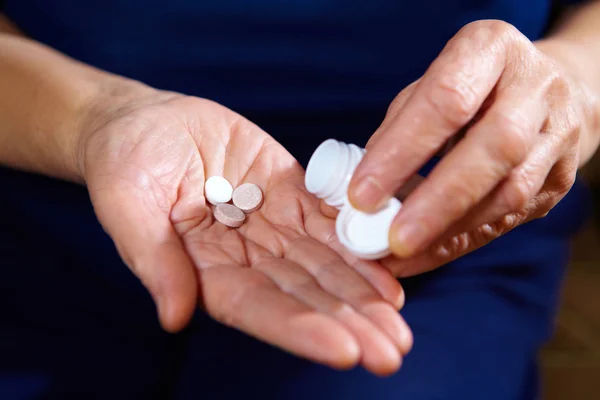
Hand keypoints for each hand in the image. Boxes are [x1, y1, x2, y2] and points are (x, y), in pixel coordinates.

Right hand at [80, 91, 411, 374]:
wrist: (148, 123)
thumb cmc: (125, 164)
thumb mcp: (127, 205)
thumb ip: (154, 259)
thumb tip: (174, 317)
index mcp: (206, 270)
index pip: (257, 307)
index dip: (299, 328)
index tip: (343, 350)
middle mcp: (247, 257)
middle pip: (303, 295)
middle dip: (349, 322)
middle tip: (392, 350)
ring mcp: (273, 226)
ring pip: (324, 264)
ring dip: (364, 292)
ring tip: (400, 320)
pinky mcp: (292, 192)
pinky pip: (330, 219)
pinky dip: (359, 240)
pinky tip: (390, 264)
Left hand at [346, 20, 597, 275]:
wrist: (548, 90)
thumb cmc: (470, 86)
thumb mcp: (432, 84)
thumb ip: (400, 127)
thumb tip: (360, 186)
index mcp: (490, 50)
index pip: (446, 100)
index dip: (402, 151)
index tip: (361, 196)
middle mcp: (534, 88)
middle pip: (494, 147)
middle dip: (437, 201)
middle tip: (392, 239)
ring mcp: (558, 133)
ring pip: (509, 191)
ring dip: (450, 230)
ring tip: (402, 254)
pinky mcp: (561, 177)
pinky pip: (510, 217)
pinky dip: (462, 240)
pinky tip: (426, 254)